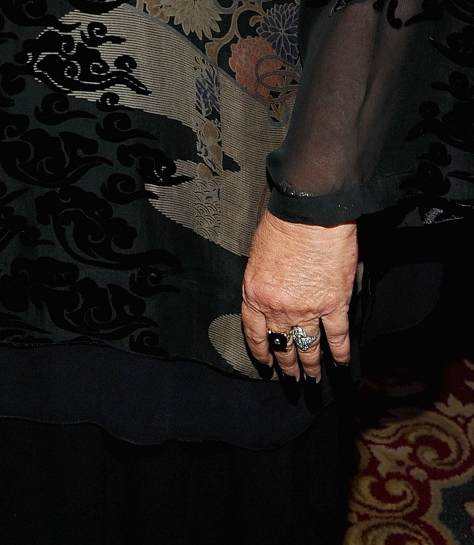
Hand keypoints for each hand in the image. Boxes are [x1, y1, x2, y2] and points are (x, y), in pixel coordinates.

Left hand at [241, 211, 356, 379]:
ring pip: (309, 347)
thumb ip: (263, 281)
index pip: (255, 333)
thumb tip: (271, 295)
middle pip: (283, 345)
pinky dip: (340, 354)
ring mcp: (308, 310)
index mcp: (255, 294)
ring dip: (312, 367)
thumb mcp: (257, 254)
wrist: (308, 214)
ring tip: (314, 381)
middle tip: (292, 382)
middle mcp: (279, 308)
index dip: (262, 352)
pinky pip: (337, 337)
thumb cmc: (281, 224)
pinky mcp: (335, 305)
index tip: (267, 365)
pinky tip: (341, 366)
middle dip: (287, 367)